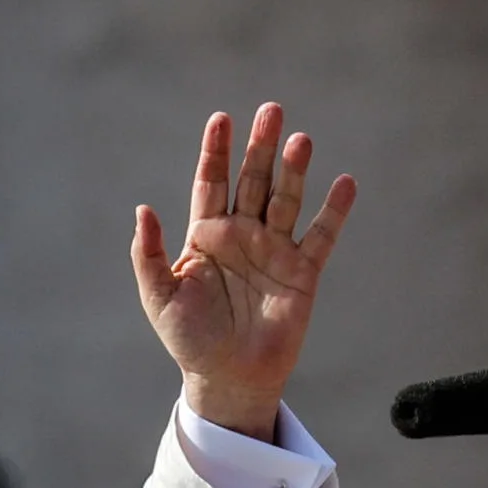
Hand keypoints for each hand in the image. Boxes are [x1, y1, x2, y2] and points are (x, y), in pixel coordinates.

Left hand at [132, 103, 355, 437]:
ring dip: (294, 170)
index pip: (212, 184)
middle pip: (253, 181)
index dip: (216, 152)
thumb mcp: (159, 297)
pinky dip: (334, 211)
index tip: (221, 119)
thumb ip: (148, 255)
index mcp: (205, 237)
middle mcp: (242, 236)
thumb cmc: (188, 339)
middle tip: (271, 110)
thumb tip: (143, 210)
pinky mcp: (302, 271)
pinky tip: (344, 183)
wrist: (227, 376)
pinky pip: (321, 235)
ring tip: (300, 139)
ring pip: (286, 199)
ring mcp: (274, 250)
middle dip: (260, 147)